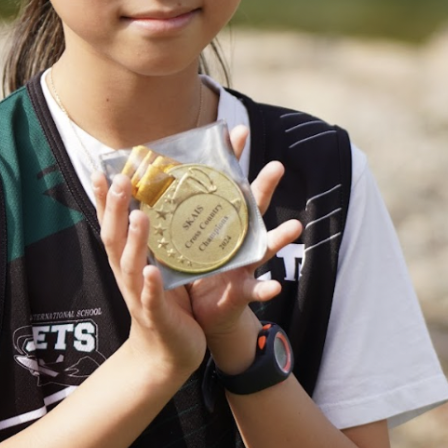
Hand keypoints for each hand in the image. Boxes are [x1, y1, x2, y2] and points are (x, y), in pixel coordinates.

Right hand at [93, 172, 206, 384]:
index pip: (110, 225)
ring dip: (134, 241)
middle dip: (114, 209)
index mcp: (127, 261)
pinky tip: (152, 271)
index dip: (102, 201)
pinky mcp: (156, 316)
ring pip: (130, 266)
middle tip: (120, 180)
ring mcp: (139, 296)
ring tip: (138, 215)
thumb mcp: (156, 265)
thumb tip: (154, 204)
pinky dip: (150, 285)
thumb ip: (154, 240)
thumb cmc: (164, 305)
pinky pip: (150, 299)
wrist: (166, 355)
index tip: (99, 171)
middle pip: (114, 239)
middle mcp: (127, 275)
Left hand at [186, 126, 301, 371]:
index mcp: (219, 225)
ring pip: (264, 247)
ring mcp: (242, 265)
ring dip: (279, 238)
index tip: (238, 131)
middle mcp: (236, 241)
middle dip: (264, 187)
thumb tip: (153, 175)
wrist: (196, 316)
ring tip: (294, 227)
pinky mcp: (240, 292)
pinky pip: (253, 291)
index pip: (226, 186)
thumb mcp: (179, 237)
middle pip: (252, 209)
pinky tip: (273, 289)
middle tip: (277, 166)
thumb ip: (171, 211)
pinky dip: (265, 291)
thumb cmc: (189, 273)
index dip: (233, 160)